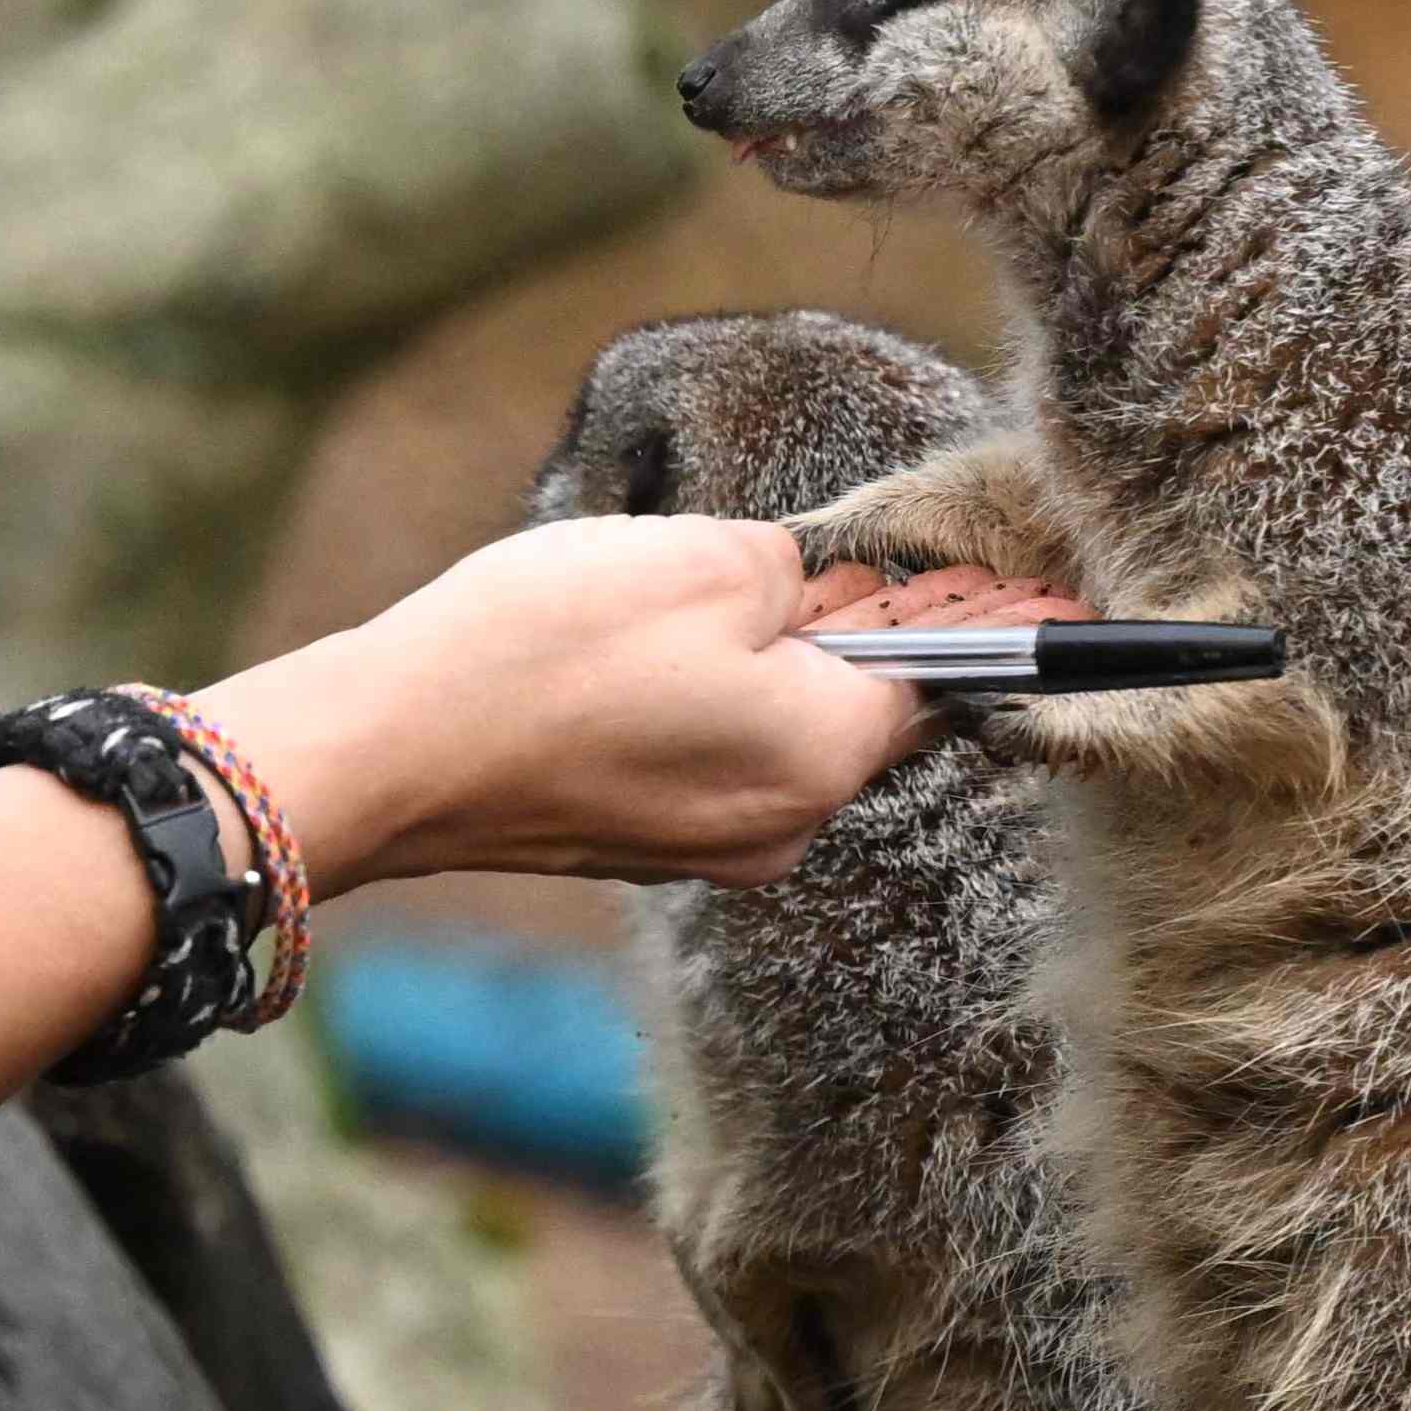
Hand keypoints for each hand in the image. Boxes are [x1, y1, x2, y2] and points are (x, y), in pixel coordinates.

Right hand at [199, 516, 1009, 890]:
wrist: (389, 754)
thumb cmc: (547, 651)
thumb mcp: (699, 558)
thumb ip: (792, 570)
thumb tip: (807, 590)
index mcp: (823, 757)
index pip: (942, 683)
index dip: (962, 619)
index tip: (1021, 595)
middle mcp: (781, 827)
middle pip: (850, 713)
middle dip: (827, 636)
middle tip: (770, 564)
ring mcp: (700, 852)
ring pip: (765, 735)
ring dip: (741, 668)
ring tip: (653, 604)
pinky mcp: (630, 847)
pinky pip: (693, 762)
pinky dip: (677, 708)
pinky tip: (604, 657)